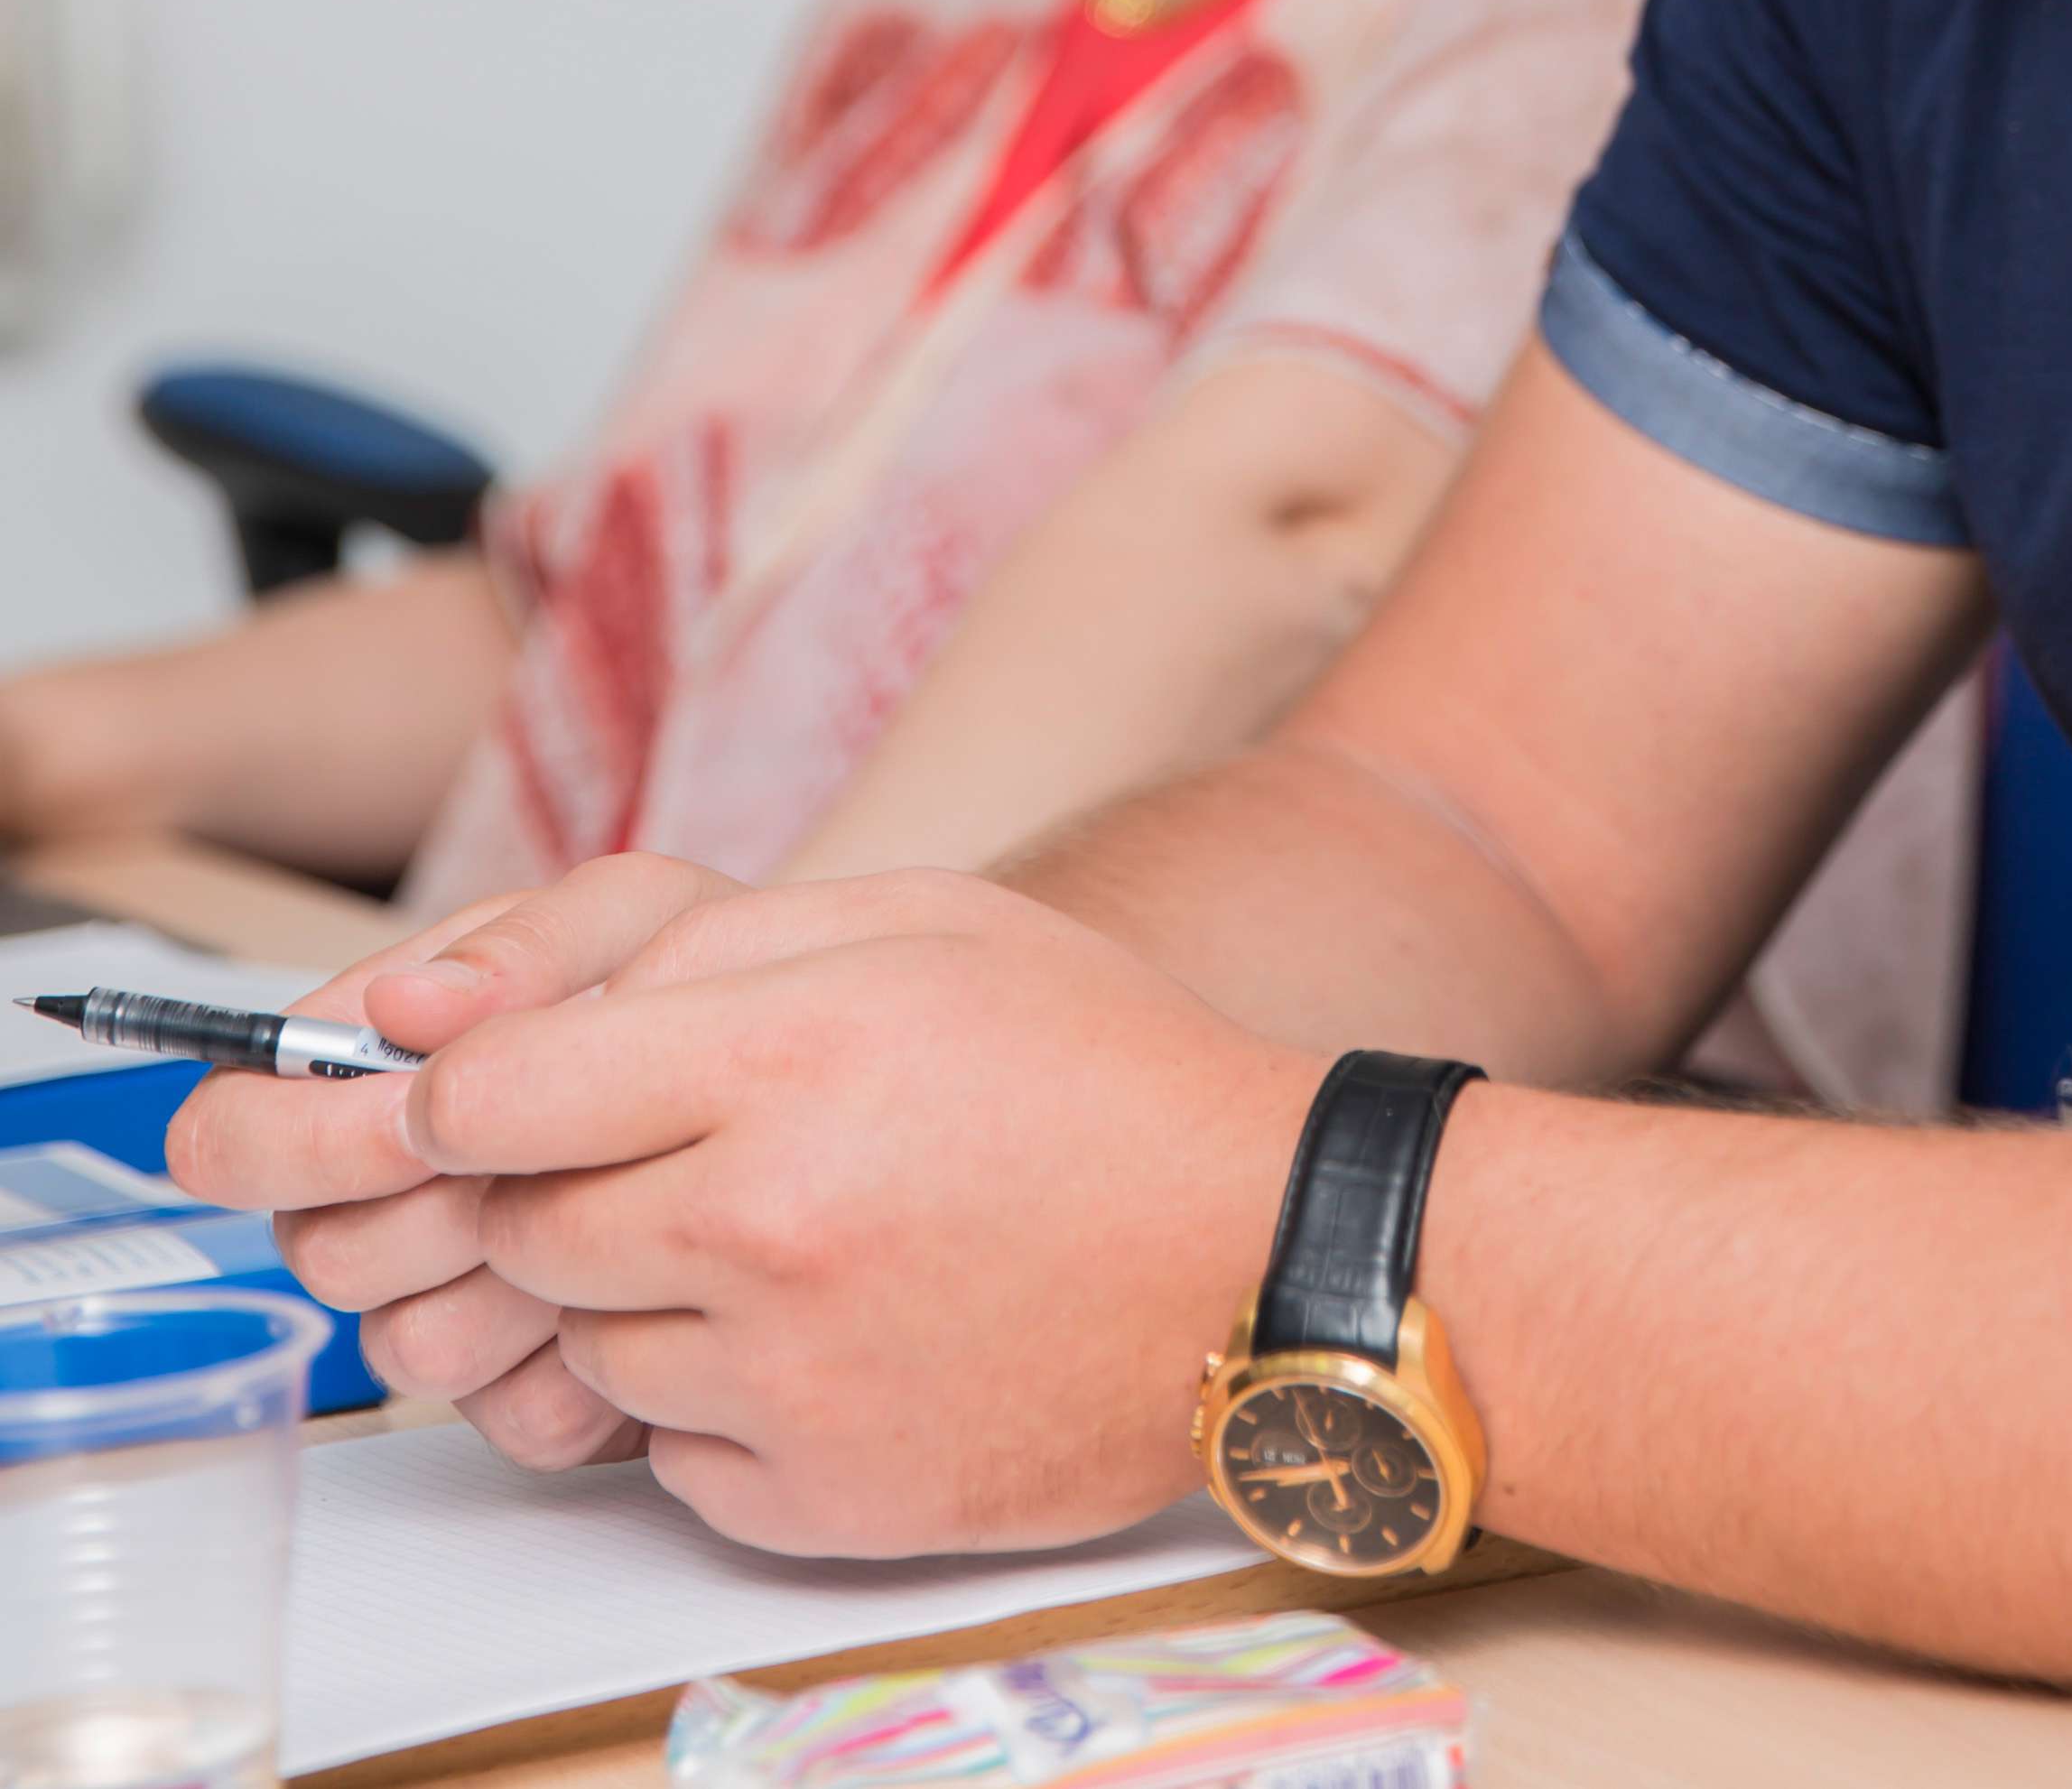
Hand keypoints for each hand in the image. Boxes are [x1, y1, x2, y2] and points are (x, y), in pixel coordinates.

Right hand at [168, 853, 735, 1465]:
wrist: (820, 1080)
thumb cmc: (713, 979)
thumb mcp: (638, 917)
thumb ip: (523, 945)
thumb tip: (400, 1002)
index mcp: (376, 1078)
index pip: (233, 1131)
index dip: (295, 1137)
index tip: (412, 1113)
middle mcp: (391, 1200)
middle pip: (319, 1251)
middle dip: (435, 1201)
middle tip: (546, 1151)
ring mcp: (455, 1305)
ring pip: (410, 1347)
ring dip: (522, 1273)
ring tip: (621, 1197)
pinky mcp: (534, 1393)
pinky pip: (514, 1416)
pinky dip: (590, 1351)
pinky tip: (653, 1276)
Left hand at [260, 862, 1318, 1552]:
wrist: (1259, 1252)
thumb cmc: (1099, 1064)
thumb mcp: (923, 918)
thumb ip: (713, 940)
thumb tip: (537, 1014)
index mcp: (786, 1058)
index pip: (490, 1097)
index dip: (466, 1087)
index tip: (490, 1090)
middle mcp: (767, 1225)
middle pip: (520, 1228)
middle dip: (552, 1186)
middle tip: (659, 1158)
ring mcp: (791, 1379)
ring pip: (586, 1347)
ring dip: (634, 1296)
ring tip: (769, 1242)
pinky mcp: (822, 1498)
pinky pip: (670, 1457)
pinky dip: (711, 1403)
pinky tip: (822, 1334)